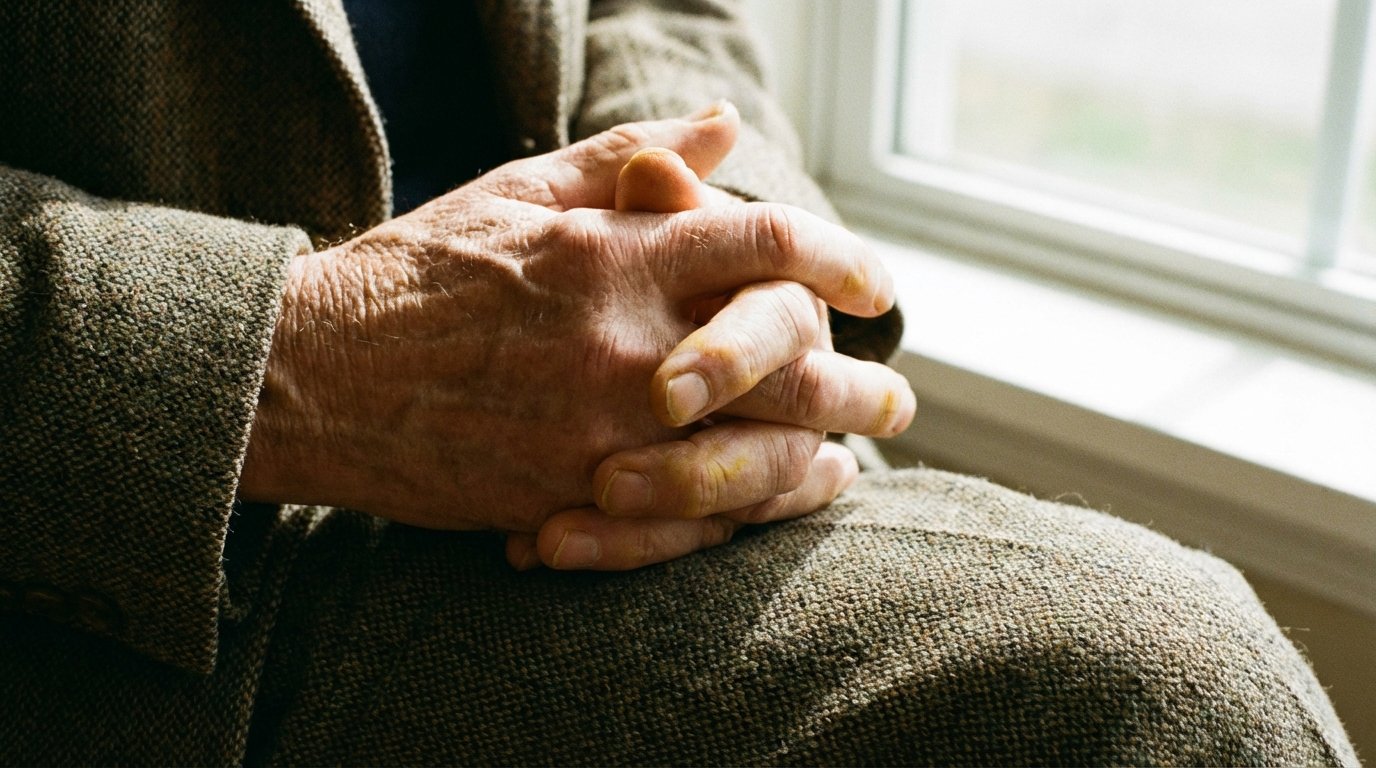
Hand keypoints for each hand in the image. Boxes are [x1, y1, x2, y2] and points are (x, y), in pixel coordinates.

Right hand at [238, 105, 911, 548]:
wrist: (315, 375)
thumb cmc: (418, 272)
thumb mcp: (521, 190)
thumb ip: (633, 158)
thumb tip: (726, 128)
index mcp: (616, 254)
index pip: (769, 247)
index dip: (844, 261)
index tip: (876, 287)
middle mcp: (623, 343)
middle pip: (787, 362)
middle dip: (861, 382)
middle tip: (897, 395)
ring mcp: (599, 431)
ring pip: (754, 452)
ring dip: (822, 457)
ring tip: (853, 461)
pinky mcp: (568, 497)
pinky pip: (687, 519)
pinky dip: (747, 514)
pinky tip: (777, 504)